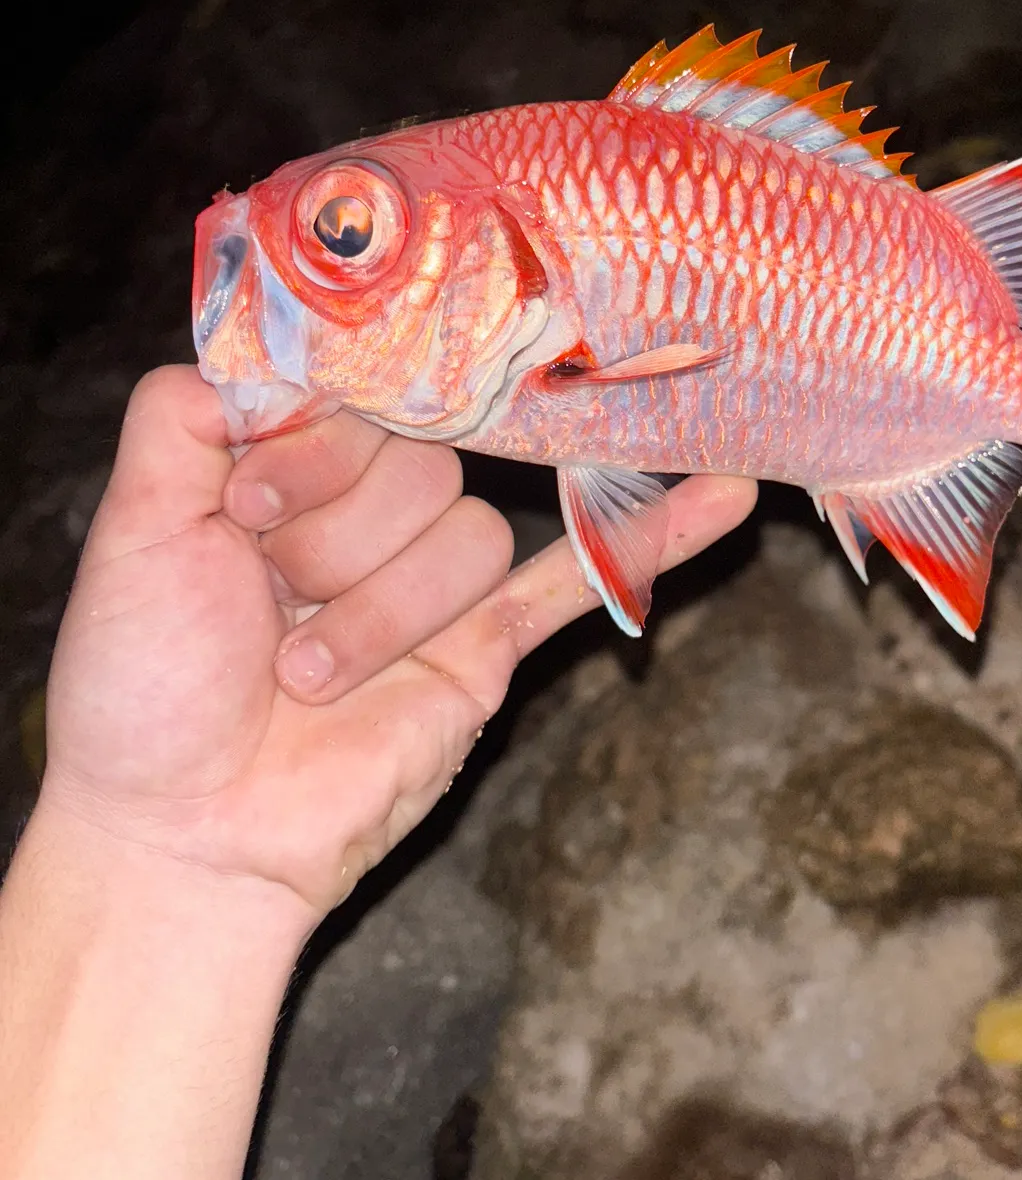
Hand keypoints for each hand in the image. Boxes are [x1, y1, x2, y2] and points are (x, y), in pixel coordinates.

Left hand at [40, 364, 756, 924]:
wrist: (193, 835)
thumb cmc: (145, 690)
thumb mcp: (134, 534)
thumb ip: (179, 419)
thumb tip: (262, 349)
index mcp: (299, 470)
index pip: (360, 398)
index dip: (316, 446)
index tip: (249, 510)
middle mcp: (375, 513)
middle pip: (422, 462)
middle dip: (337, 541)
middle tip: (274, 606)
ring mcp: (440, 580)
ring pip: (468, 534)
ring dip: (382, 613)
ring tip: (312, 677)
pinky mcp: (491, 645)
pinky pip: (581, 576)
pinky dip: (655, 534)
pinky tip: (723, 489)